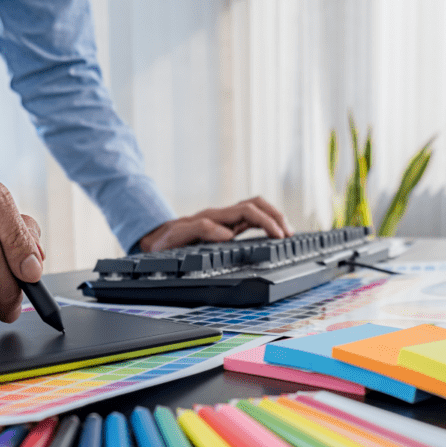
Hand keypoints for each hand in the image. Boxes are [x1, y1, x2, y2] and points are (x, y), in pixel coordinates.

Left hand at [138, 196, 292, 251]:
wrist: (156, 240)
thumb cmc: (166, 241)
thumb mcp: (177, 237)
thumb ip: (200, 231)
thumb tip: (227, 235)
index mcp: (214, 216)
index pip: (247, 211)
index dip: (264, 221)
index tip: (276, 236)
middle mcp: (222, 215)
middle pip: (256, 204)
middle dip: (275, 216)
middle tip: (289, 233)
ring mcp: (226, 220)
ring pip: (256, 210)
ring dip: (273, 218)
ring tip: (288, 233)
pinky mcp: (227, 228)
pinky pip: (251, 220)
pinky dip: (265, 225)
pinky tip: (274, 235)